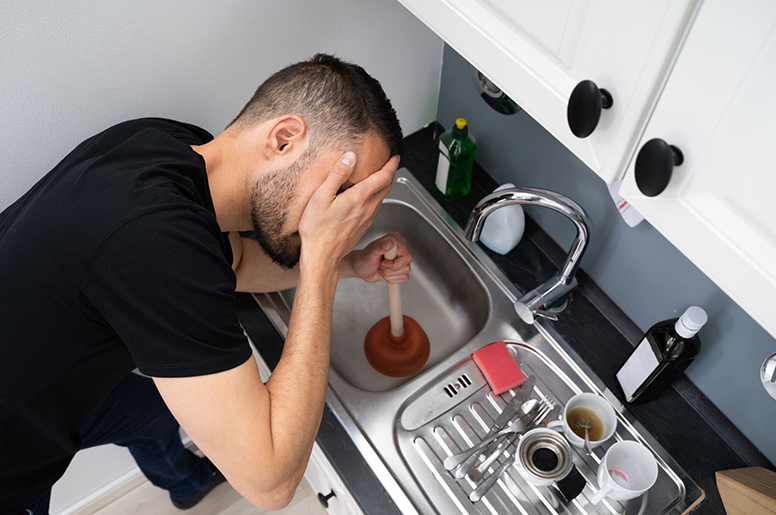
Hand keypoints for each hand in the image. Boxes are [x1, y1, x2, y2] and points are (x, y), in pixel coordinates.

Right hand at [298, 152, 399, 274]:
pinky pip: (374, 208)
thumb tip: (350, 157)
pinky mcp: (363, 228)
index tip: (395, 157)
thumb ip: (337, 174)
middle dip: (390, 174)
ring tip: (378, 178)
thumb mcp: (321, 196)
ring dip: (383, 186)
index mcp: (359, 198)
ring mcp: (366, 219)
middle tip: (389, 164)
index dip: (391, 165)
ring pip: (381, 199)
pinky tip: (365, 198)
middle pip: (386, 187)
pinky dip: (375, 198)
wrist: (322, 257)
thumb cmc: (317, 229)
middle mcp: (367, 208)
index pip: (383, 177)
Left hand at [348, 232, 412, 283]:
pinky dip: (392, 279)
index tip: (383, 263)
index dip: (394, 264)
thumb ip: (379, 248)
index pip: (406, 256)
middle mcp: (401, 248)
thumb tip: (389, 243)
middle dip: (390, 270)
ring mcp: (401, 258)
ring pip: (405, 273)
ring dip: (390, 275)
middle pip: (406, 266)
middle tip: (380, 266)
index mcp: (395, 240)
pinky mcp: (401, 268)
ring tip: (381, 268)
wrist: (360, 268)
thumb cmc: (363, 260)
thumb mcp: (369, 255)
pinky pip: (404, 278)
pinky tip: (385, 273)